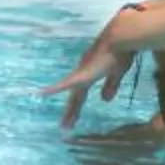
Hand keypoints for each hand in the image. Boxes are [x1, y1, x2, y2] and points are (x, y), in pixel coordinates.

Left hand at [39, 15, 140, 131]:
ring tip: (64, 124)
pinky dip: (55, 89)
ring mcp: (81, 73)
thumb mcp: (117, 72)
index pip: (81, 94)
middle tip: (65, 126)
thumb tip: (105, 100)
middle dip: (71, 112)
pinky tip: (43, 94)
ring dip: (69, 110)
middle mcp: (82, 73)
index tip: (72, 119)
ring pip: (72, 94)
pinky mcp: (83, 73)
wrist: (121, 37)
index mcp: (89, 74)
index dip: (77, 107)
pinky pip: (67, 83)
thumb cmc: (121, 51)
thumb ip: (111, 85)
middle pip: (75, 96)